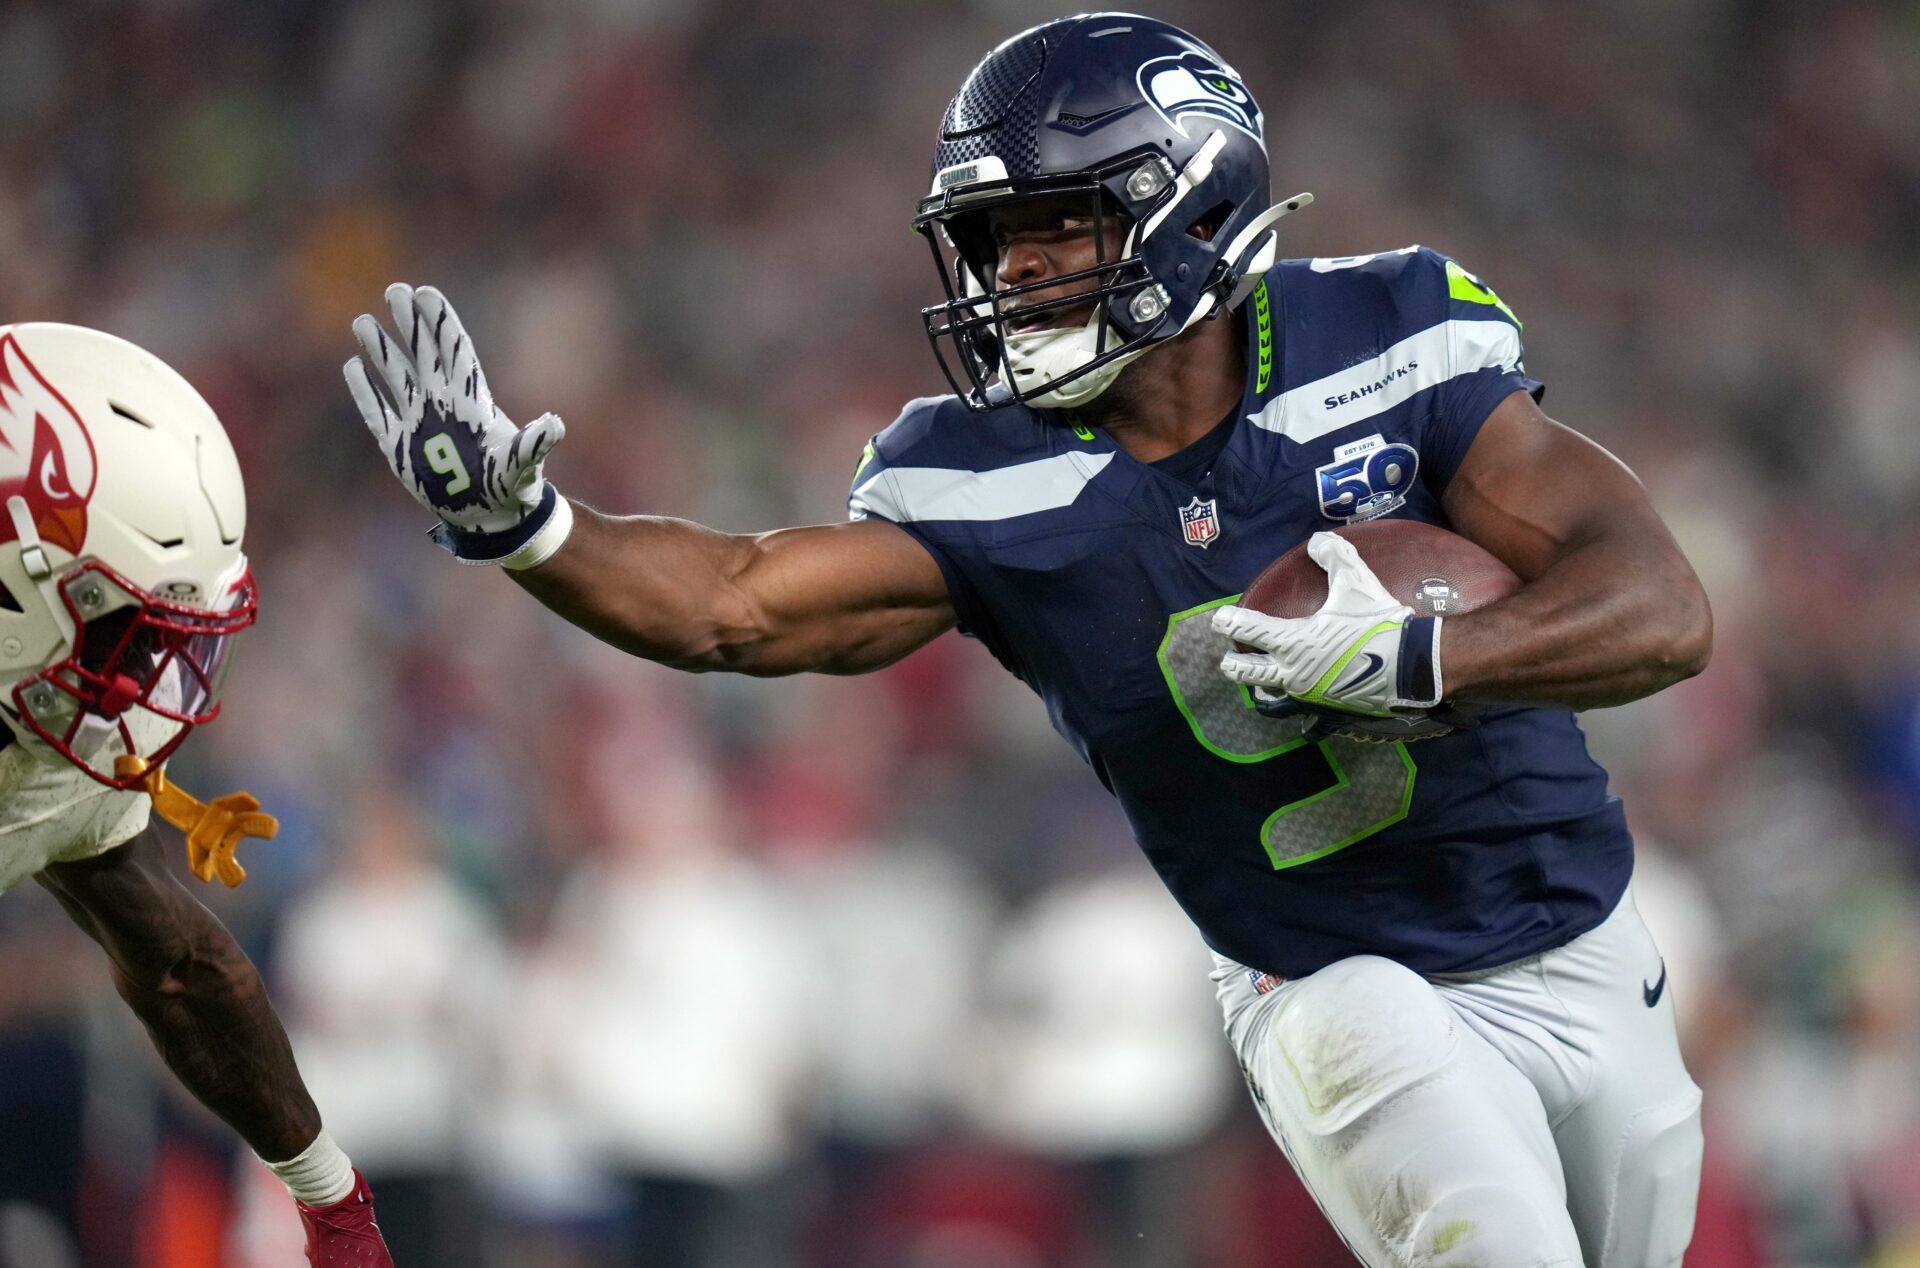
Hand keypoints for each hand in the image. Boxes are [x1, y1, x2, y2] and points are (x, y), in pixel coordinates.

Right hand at [344, 283, 571, 566]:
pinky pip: (375, 412)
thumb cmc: (512, 486)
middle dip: (409, 324)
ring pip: (395, 377)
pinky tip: (352, 366)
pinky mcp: (399, 446)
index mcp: (471, 401)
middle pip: (422, 354)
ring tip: (362, 321)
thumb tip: (555, 425)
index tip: (425, 294)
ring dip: (380, 350)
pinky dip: (364, 391)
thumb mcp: (524, 465)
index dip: (440, 323)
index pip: (454, 352)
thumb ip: (534, 444)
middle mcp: (443, 404)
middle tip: (394, 290)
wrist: (491, 517)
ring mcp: (419, 422)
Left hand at [1211, 532, 1442, 716]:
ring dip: (1261, 684)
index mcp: (1293, 641)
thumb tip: (1317, 540)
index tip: (1219, 620)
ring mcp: (1308, 693)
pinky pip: (1298, 701)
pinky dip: (1291, 693)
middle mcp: (1293, 672)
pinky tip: (1297, 685)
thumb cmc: (1377, 623)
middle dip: (1234, 665)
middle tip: (1228, 659)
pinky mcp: (1326, 706)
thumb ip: (1335, 557)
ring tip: (1259, 677)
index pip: (1249, 631)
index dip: (1230, 623)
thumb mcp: (1356, 583)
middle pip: (1248, 673)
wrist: (1411, 665)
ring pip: (1271, 693)